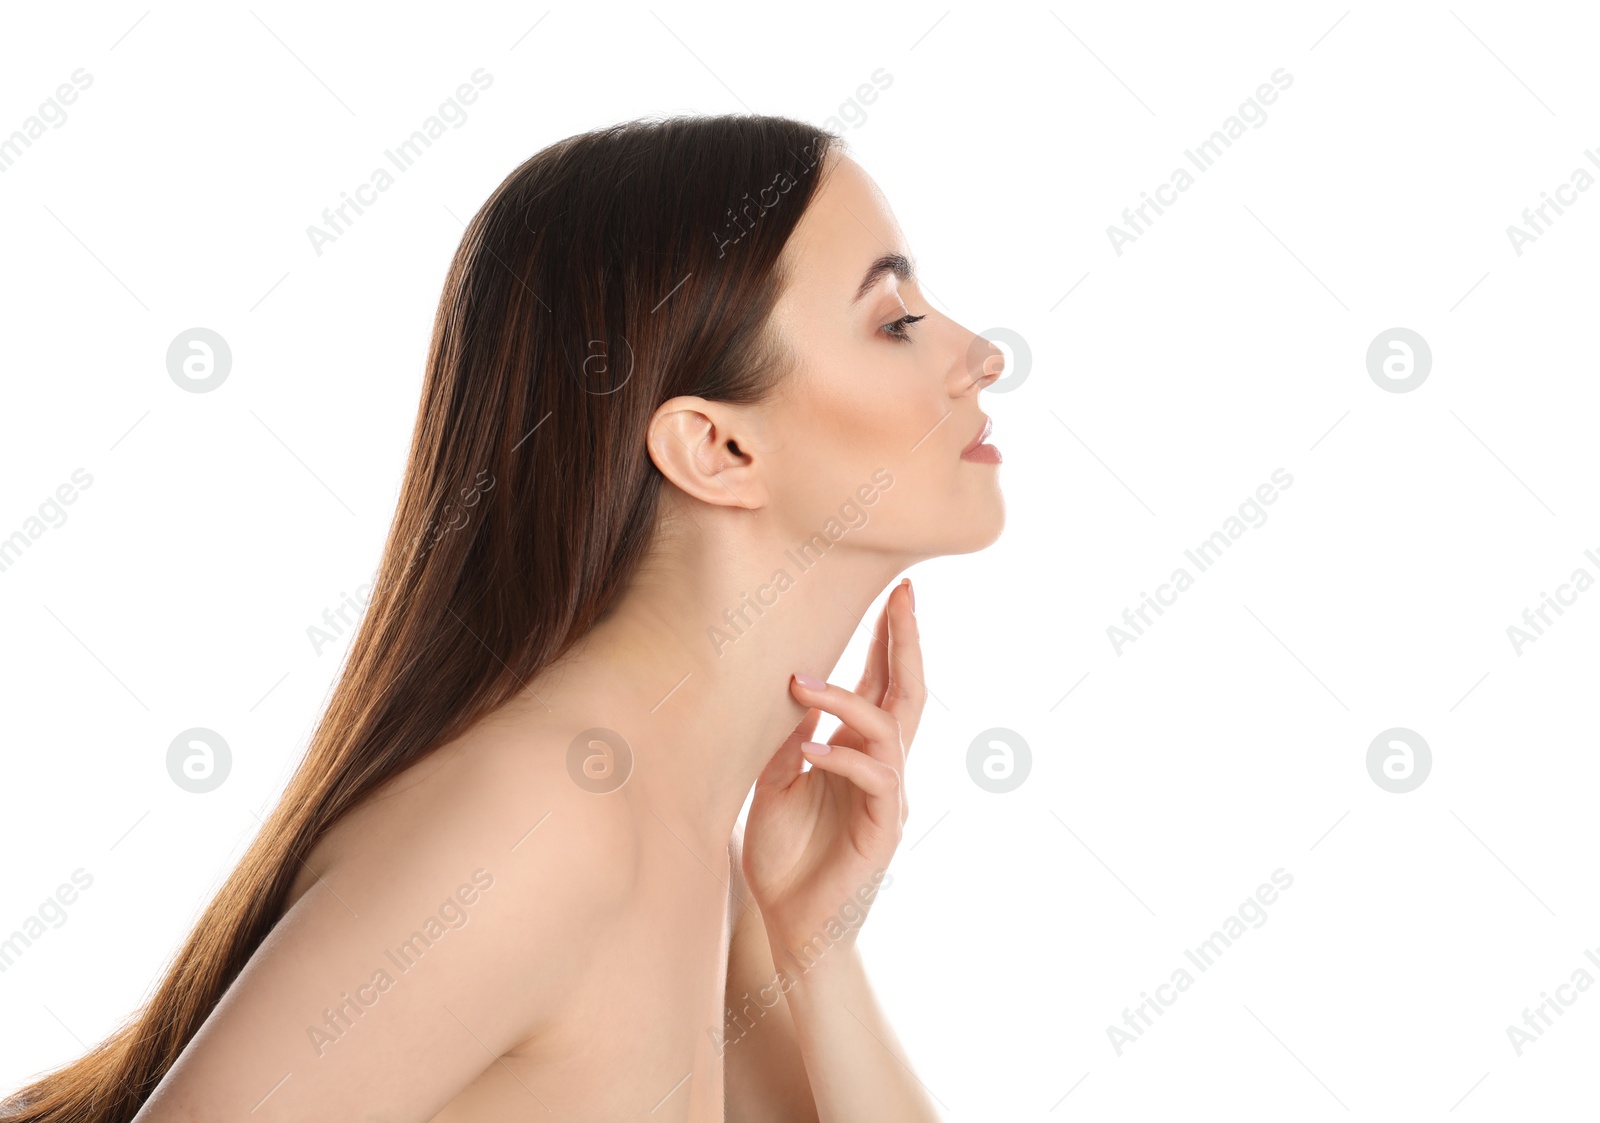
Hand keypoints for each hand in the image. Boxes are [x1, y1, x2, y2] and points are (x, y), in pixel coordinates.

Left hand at [741, 578, 925, 969]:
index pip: (882, 684)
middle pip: (907, 693)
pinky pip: (876, 780)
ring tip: (804, 683)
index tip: (893, 592)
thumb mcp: (772, 784)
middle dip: (904, 642)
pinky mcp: (883, 830)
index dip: (889, 639)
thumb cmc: (784, 856)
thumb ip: (783, 741)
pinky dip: (843, 757)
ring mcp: (888, 797)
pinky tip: (809, 748)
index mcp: (858, 751)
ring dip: (848, 701)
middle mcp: (882, 767)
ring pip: (890, 730)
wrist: (792, 924)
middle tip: (903, 595)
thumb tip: (789, 690)